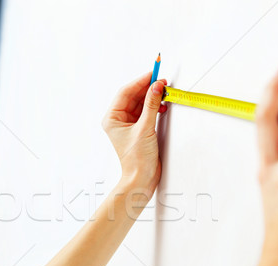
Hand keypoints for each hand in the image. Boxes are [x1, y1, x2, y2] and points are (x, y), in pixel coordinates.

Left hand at [101, 71, 167, 199]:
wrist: (141, 178)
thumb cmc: (136, 159)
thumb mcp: (145, 128)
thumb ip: (152, 105)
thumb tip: (156, 87)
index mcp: (112, 118)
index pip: (125, 93)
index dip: (140, 82)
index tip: (153, 74)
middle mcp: (118, 120)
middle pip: (133, 96)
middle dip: (148, 88)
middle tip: (162, 82)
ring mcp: (128, 124)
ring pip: (140, 103)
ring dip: (152, 97)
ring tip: (164, 92)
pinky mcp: (138, 129)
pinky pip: (145, 112)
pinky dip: (154, 107)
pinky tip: (162, 105)